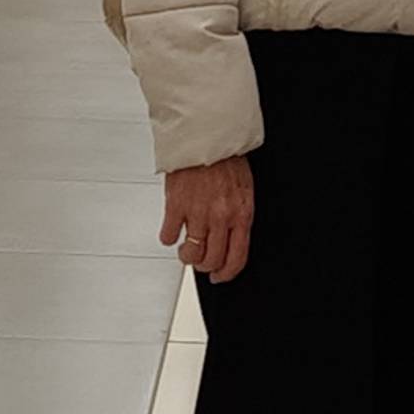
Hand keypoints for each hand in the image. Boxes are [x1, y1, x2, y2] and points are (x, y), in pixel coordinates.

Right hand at [161, 156, 256, 285]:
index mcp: (241, 214)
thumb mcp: (244, 190)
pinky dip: (169, 237)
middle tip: (200, 261)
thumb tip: (232, 237)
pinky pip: (169, 235)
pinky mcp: (176, 206)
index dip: (227, 274)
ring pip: (191, 254)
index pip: (237, 258)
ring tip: (186, 249)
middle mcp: (221, 217)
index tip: (220, 277)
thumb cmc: (226, 158)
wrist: (207, 136)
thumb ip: (238, 215)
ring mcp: (198, 213)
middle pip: (212, 260)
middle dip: (205, 266)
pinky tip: (172, 230)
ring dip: (187, 255)